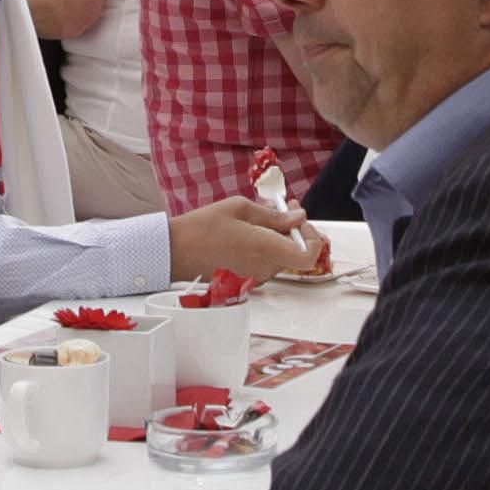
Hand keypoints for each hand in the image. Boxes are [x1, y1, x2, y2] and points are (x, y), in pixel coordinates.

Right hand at [172, 194, 312, 285]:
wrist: (175, 252)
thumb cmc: (202, 228)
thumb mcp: (240, 208)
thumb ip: (274, 216)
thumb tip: (298, 217)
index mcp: (265, 248)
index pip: (309, 255)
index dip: (313, 237)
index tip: (301, 220)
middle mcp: (264, 267)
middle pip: (296, 253)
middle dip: (294, 230)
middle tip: (283, 209)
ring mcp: (255, 276)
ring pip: (281, 257)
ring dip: (279, 238)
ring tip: (261, 218)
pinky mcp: (246, 280)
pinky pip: (266, 263)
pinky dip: (266, 248)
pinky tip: (250, 233)